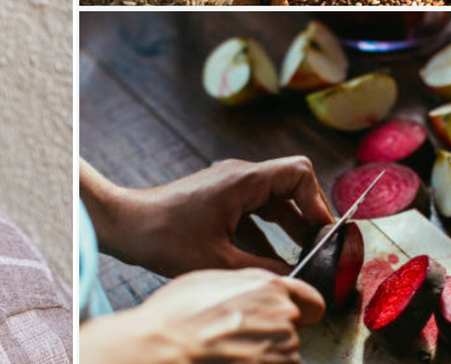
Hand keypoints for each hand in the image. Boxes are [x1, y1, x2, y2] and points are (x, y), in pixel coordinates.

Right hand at [79, 268, 323, 363]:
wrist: (166, 347)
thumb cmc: (178, 315)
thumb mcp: (211, 279)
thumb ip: (247, 285)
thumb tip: (258, 292)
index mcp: (269, 286)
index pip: (311, 300)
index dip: (304, 310)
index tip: (301, 317)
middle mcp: (283, 315)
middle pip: (291, 330)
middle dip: (271, 334)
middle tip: (236, 337)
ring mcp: (282, 348)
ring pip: (283, 354)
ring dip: (265, 356)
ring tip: (228, 352)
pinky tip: (231, 360)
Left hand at [82, 157, 333, 277]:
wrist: (126, 226)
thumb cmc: (165, 238)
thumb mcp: (219, 261)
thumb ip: (264, 268)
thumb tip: (296, 279)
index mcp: (243, 180)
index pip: (299, 172)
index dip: (318, 201)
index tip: (324, 233)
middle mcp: (239, 176)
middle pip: (291, 186)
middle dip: (308, 217)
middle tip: (321, 249)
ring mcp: (228, 186)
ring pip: (273, 200)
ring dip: (290, 227)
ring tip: (304, 257)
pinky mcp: (219, 199)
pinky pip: (254, 211)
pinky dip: (267, 233)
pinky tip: (273, 261)